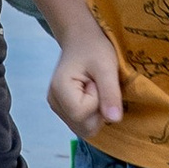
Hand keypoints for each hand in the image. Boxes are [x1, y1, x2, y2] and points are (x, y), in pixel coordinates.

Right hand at [45, 19, 125, 137]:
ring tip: (94, 89)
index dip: (97, 101)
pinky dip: (92, 114)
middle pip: (84, 127)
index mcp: (59, 91)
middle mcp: (54, 103)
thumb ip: (110, 93)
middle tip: (97, 85)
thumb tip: (114, 120)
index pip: (82, 114)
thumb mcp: (106, 67)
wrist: (81, 39)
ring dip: (96, 112)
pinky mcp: (64, 110)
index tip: (96, 81)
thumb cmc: (94, 48)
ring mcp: (57, 108)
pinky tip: (91, 95)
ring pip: (84, 128)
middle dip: (98, 110)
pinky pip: (83, 123)